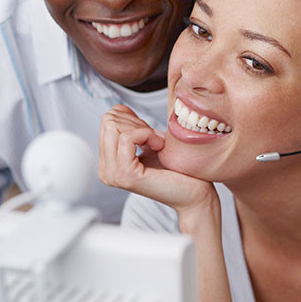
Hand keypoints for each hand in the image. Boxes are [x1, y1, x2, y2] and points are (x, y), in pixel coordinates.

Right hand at [98, 104, 215, 214]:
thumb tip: (118, 108)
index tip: (150, 133)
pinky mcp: (125, 174)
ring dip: (142, 129)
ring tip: (157, 143)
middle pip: (108, 121)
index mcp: (108, 163)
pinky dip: (147, 134)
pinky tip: (159, 146)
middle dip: (136, 122)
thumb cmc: (178, 170)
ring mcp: (112, 174)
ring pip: (114, 127)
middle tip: (155, 139)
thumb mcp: (149, 142)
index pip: (106, 122)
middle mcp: (105, 171)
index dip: (132, 119)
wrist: (195, 193)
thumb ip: (131, 127)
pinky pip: (127, 137)